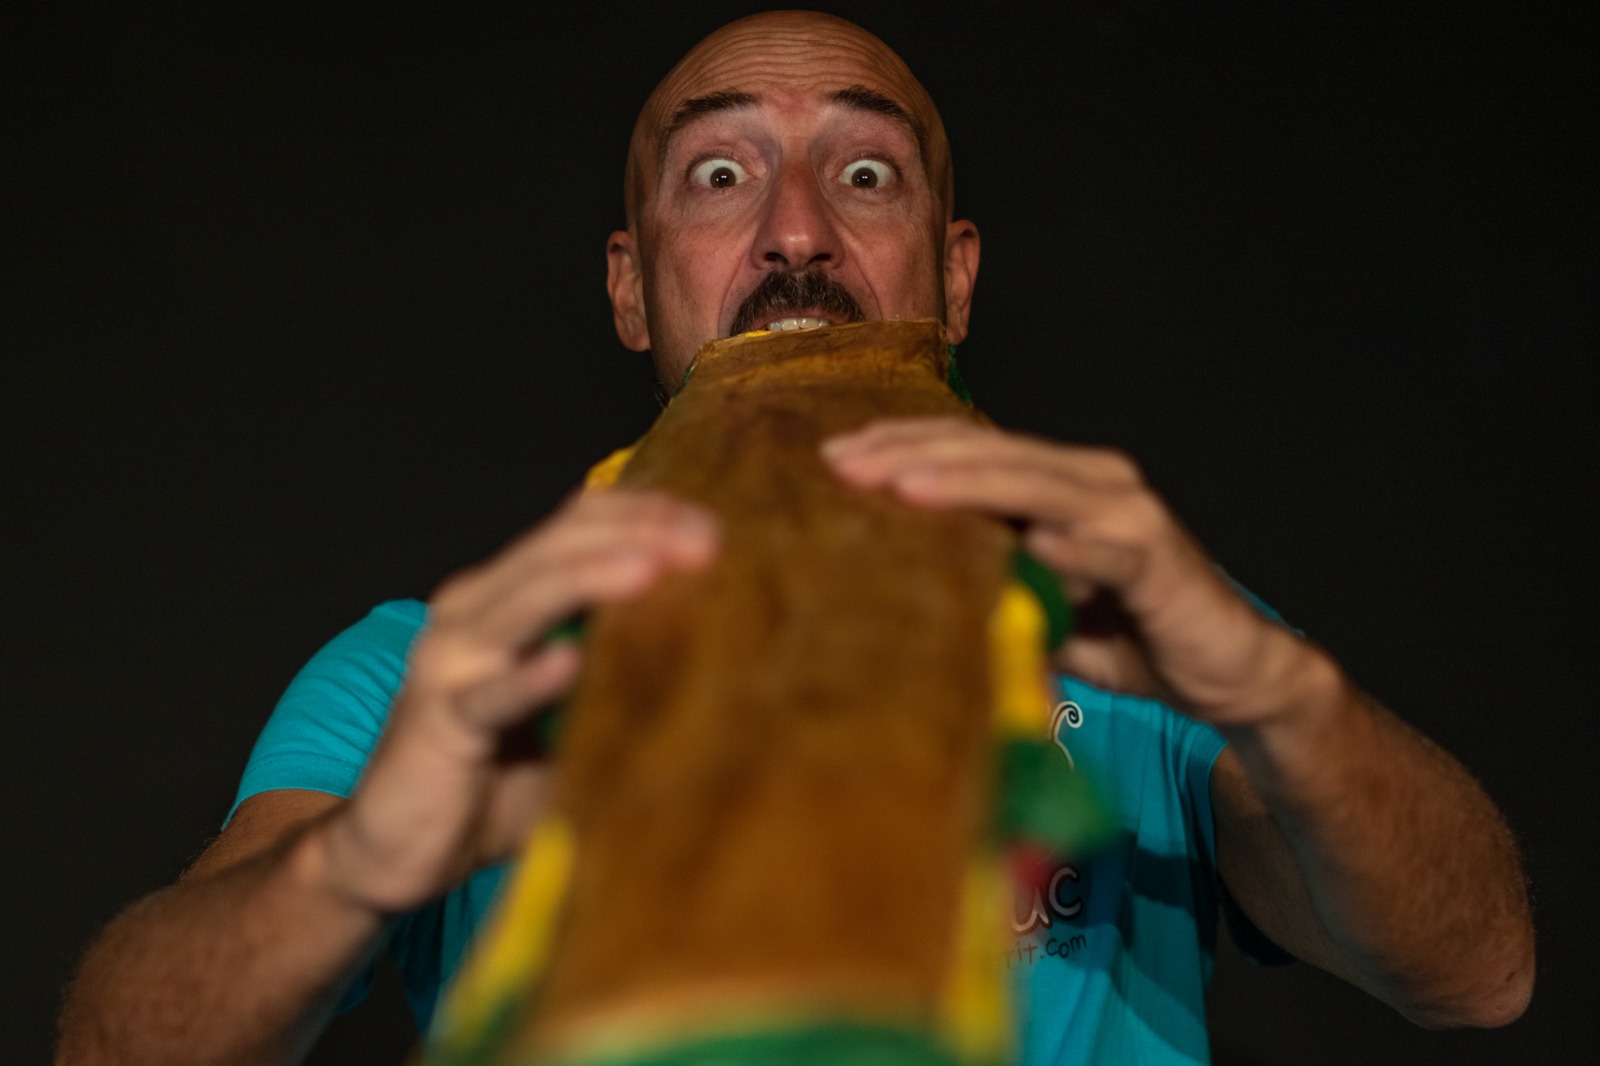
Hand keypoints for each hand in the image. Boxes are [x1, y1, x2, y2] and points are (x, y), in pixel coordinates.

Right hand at [311, 490, 719, 912]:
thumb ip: (621, 682)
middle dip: (635, 533)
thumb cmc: (490, 784)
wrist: (394, 852)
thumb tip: (722, 669)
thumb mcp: (570, 721)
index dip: (643, 514)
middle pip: (558, 546)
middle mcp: (473, 611)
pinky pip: (489, 694)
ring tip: (650, 569)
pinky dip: (529, 677)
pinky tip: (571, 662)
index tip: (714, 525)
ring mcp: (450, 659)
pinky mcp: (437, 720)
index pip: (576, 527)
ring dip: (590, 577)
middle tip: (706, 540)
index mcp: (506, 598)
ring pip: (525, 600)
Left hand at [823, 417, 1316, 725]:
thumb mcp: (1039, 607)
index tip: (832, 460)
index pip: (969, 449)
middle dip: (910, 454)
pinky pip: (1102, 547)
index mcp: (1057, 482)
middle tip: (841, 464)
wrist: (1229, 672)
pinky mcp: (1157, 556)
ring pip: (1034, 483)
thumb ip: (988, 584)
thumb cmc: (1126, 637)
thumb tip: (902, 589)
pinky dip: (1062, 544)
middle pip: (989, 452)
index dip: (902, 447)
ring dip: (965, 481)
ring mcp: (1127, 512)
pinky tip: (1020, 543)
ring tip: (901, 486)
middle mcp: (1092, 480)